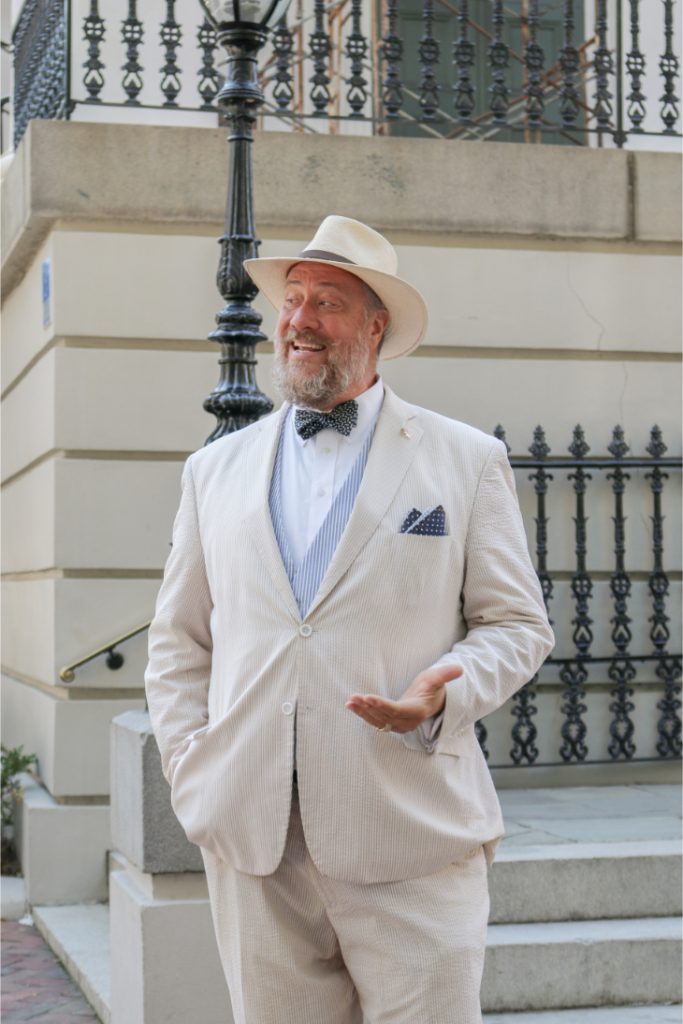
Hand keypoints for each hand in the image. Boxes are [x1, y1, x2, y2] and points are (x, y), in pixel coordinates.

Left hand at [345, 664, 463, 733]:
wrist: (431, 700)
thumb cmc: (433, 687)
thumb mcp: (437, 678)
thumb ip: (445, 674)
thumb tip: (460, 669)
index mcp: (417, 711)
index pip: (397, 710)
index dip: (382, 705)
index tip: (368, 697)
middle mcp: (407, 722)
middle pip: (385, 716)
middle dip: (368, 708)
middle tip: (354, 698)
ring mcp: (399, 725)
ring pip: (378, 721)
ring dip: (362, 712)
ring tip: (350, 702)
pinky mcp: (392, 724)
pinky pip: (376, 721)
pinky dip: (363, 715)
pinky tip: (351, 706)